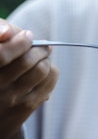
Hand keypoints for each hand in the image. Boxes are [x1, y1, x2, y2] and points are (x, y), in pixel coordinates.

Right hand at [0, 19, 58, 138]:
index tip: (28, 35)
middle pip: (28, 60)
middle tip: (42, 46)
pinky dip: (52, 71)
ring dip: (46, 59)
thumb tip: (10, 31)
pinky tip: (46, 71)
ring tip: (43, 58)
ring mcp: (13, 99)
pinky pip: (49, 82)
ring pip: (42, 70)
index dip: (21, 41)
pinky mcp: (27, 107)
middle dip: (39, 49)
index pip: (4, 53)